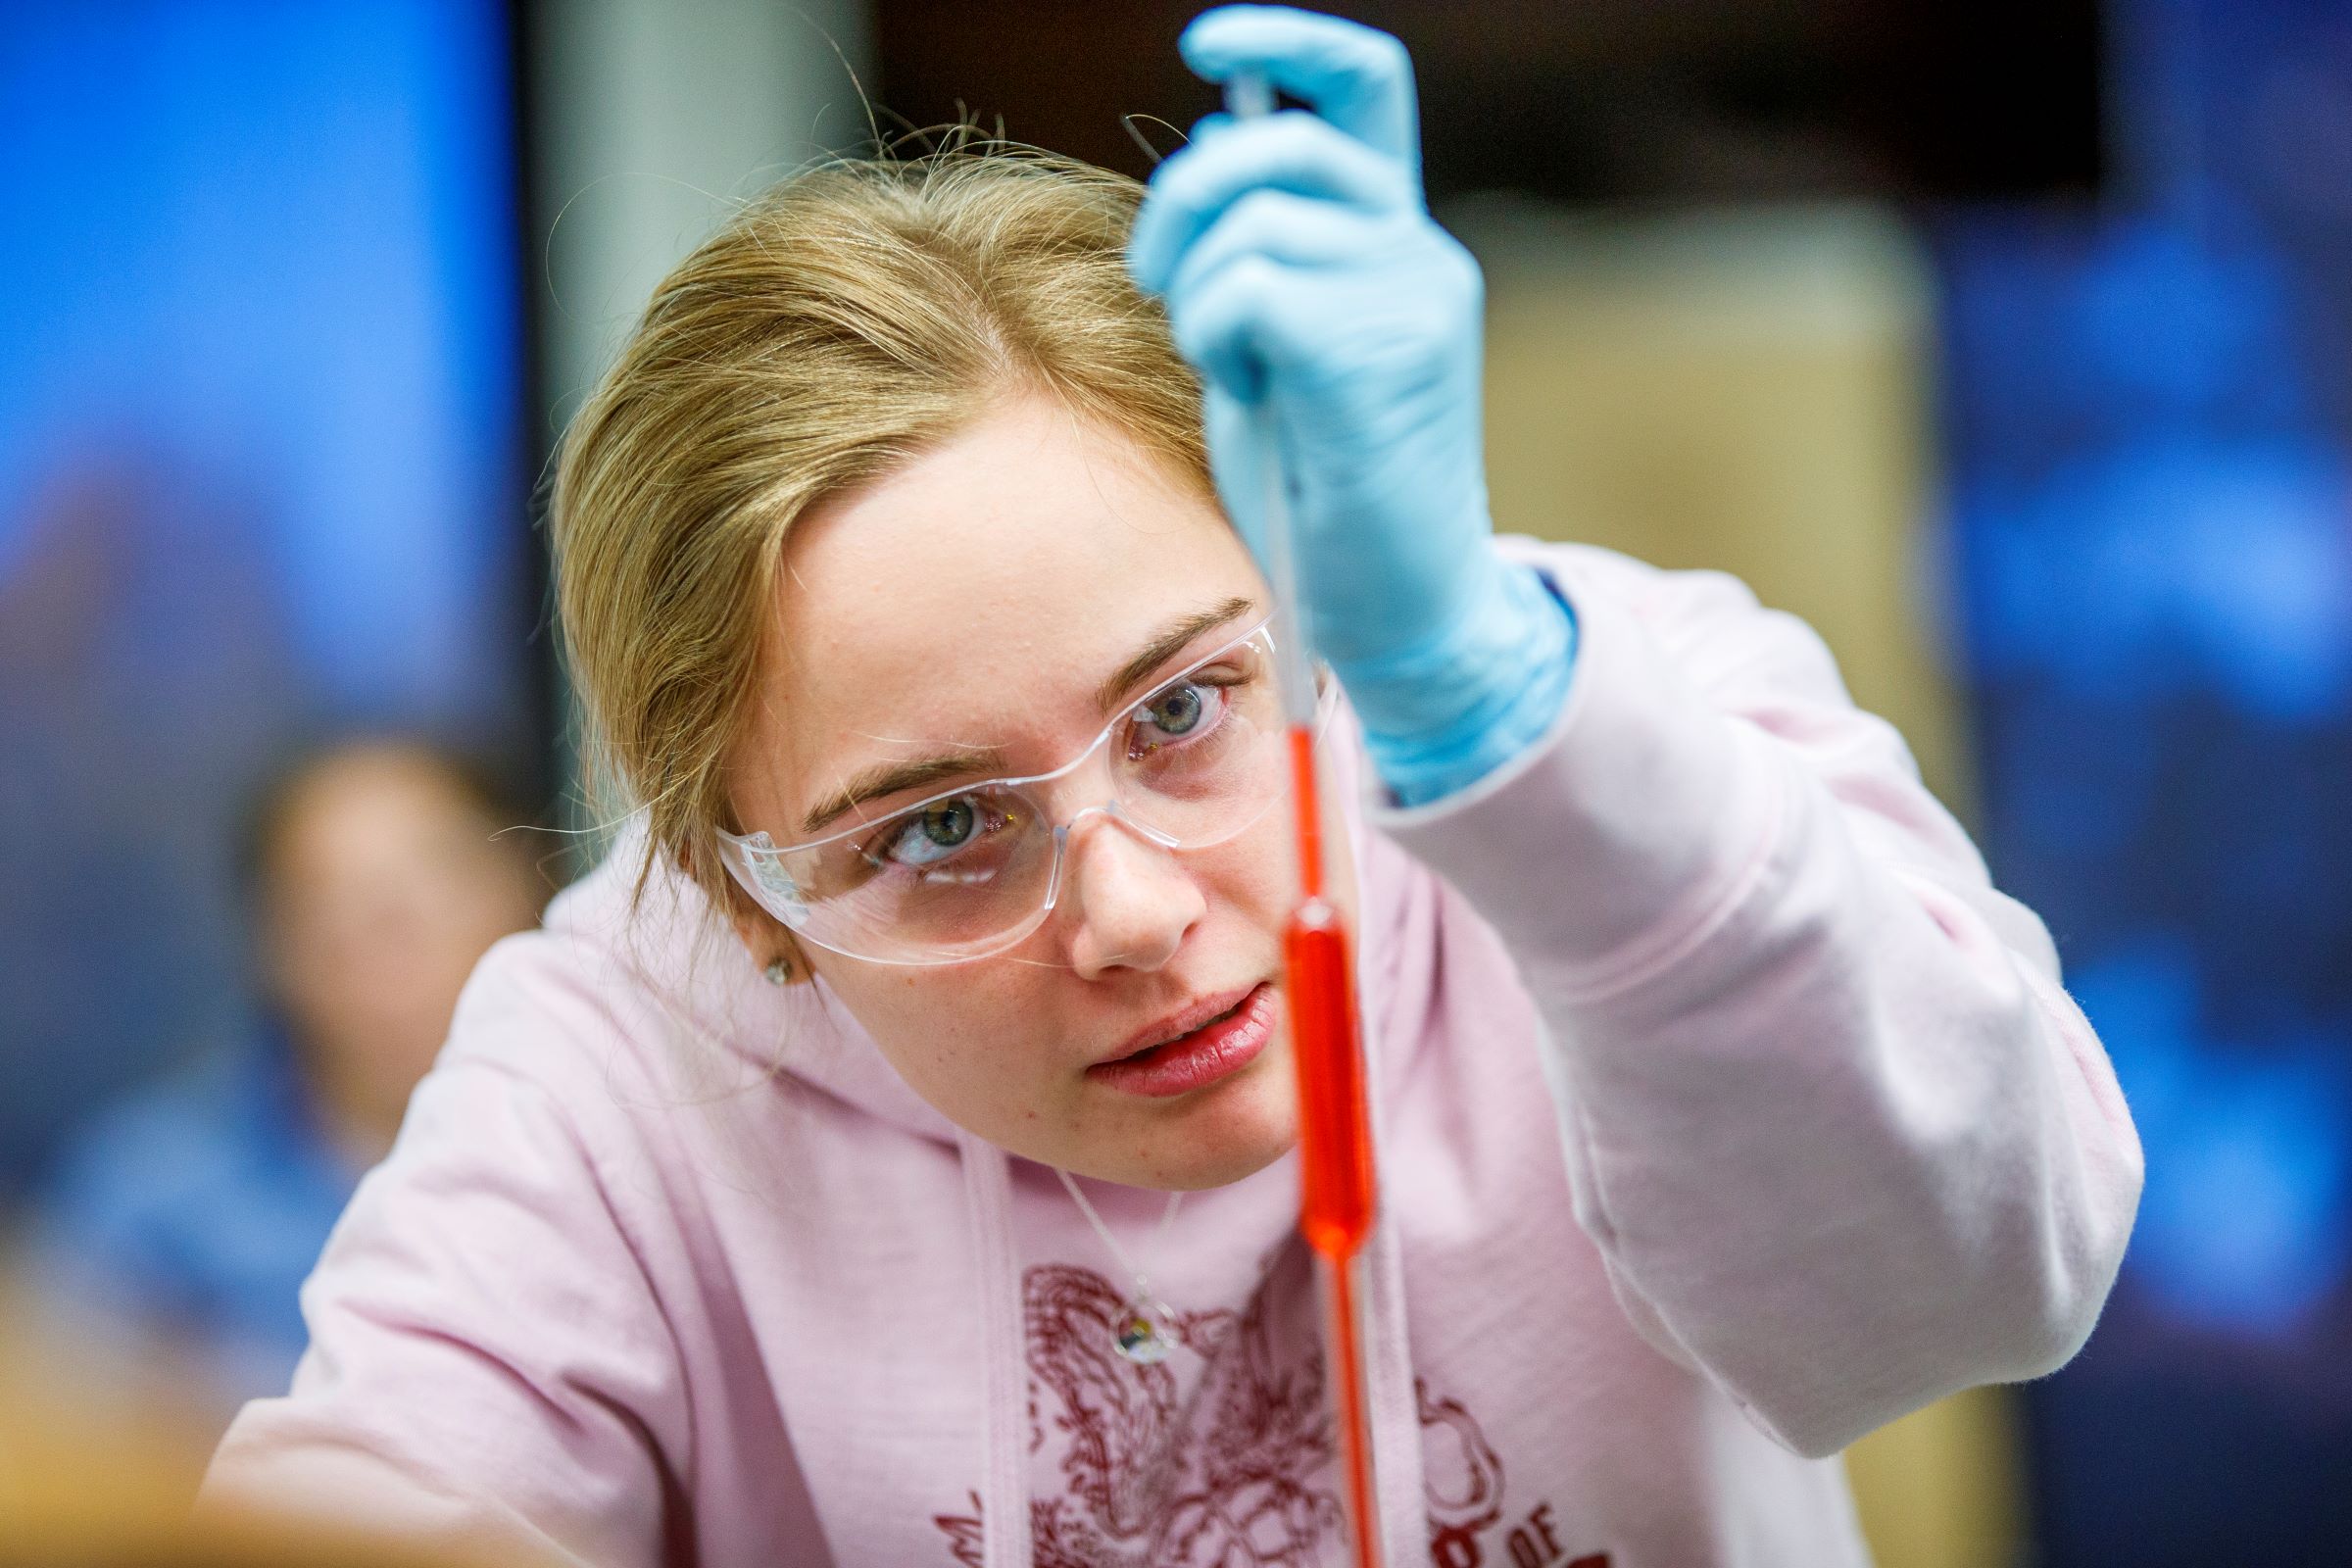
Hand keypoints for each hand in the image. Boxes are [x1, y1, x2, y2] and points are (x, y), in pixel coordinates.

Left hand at [1129, 5, 1573, 801]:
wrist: (1402, 613)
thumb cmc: (1326, 495)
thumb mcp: (1277, 351)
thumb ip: (1257, 250)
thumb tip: (1215, 142)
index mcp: (1398, 245)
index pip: (1364, 89)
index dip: (1288, 41)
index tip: (1210, 42)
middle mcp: (1419, 253)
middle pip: (1274, 145)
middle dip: (1184, 206)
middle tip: (1164, 287)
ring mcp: (1411, 297)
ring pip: (1249, 224)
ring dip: (1201, 296)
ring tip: (1238, 372)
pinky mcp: (1382, 351)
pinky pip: (1247, 291)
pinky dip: (1219, 342)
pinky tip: (1256, 400)